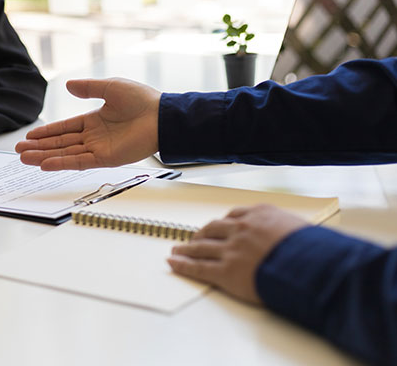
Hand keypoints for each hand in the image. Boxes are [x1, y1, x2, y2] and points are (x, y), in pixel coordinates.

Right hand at [15, 78, 160, 170]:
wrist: (161, 116)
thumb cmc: (141, 100)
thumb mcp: (110, 87)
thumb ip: (88, 88)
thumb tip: (68, 85)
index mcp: (94, 120)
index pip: (64, 128)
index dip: (46, 132)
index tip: (29, 135)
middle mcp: (94, 136)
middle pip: (60, 143)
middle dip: (39, 147)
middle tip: (19, 150)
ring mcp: (99, 149)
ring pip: (65, 154)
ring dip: (44, 156)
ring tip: (24, 158)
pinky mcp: (106, 159)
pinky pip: (79, 162)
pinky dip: (61, 163)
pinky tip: (45, 164)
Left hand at [167, 204, 308, 303]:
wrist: (312, 267)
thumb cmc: (314, 252)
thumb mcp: (302, 231)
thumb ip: (287, 231)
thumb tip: (292, 239)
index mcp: (260, 215)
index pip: (234, 215)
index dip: (222, 223)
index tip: (217, 227)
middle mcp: (241, 229)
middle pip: (213, 229)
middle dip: (201, 234)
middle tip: (194, 238)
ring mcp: (231, 249)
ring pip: (201, 247)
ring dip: (187, 248)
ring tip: (177, 250)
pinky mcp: (225, 271)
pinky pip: (198, 267)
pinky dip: (183, 265)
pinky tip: (173, 263)